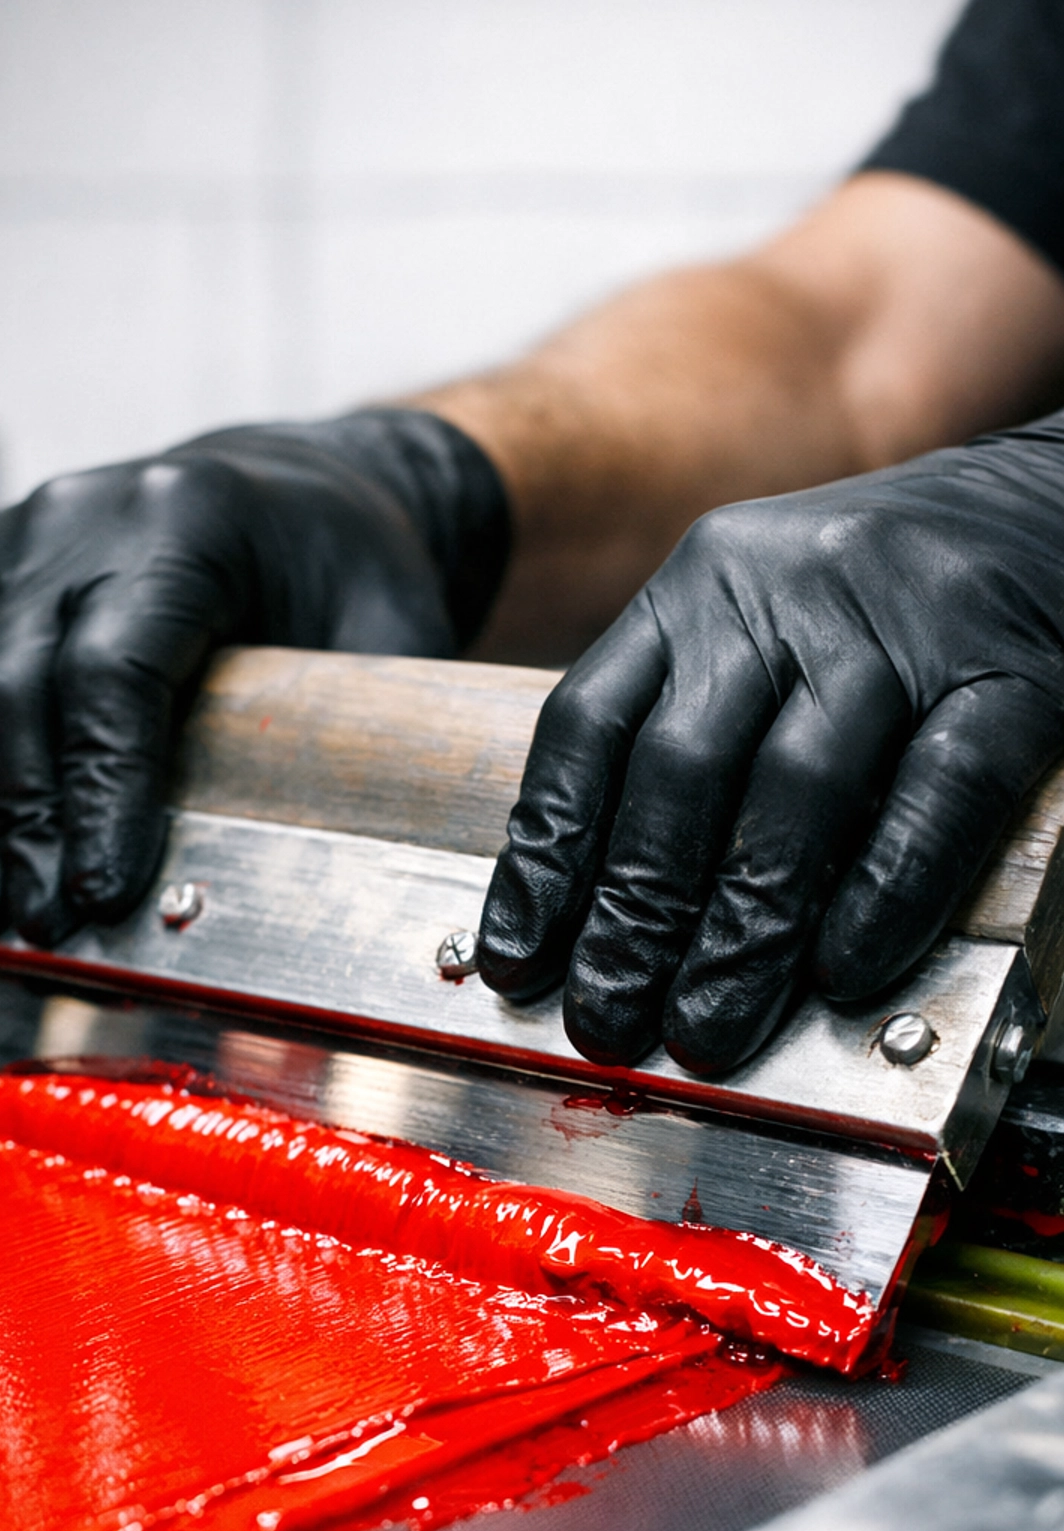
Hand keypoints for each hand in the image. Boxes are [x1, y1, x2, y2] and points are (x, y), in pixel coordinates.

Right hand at [0, 411, 507, 942]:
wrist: (288, 492)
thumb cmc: (340, 575)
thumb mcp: (388, 633)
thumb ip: (359, 729)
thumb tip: (341, 863)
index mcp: (183, 521)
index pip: (111, 671)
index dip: (99, 794)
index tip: (102, 891)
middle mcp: (73, 515)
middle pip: (8, 684)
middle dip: (18, 825)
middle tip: (37, 923)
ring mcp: (2, 537)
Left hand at [477, 420, 1063, 1073]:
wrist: (1047, 505)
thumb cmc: (882, 605)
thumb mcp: (754, 629)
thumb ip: (681, 736)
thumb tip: (593, 913)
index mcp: (698, 589)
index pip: (587, 727)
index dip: (545, 855)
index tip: (519, 959)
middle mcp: (784, 595)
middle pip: (679, 774)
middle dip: (633, 919)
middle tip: (610, 1020)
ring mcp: (901, 629)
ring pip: (795, 795)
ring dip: (742, 932)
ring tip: (708, 1025)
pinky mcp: (1007, 675)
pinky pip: (934, 798)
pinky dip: (882, 895)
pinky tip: (843, 972)